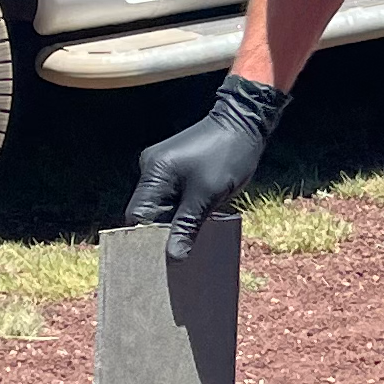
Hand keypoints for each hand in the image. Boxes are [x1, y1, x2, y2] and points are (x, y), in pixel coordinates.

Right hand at [124, 73, 289, 258]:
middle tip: (176, 258)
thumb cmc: (228, 156)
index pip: (137, 216)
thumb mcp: (208, 196)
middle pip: (148, 212)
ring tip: (187, 245)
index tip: (159, 261)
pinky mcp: (177, 167)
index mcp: (153, 172)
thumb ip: (187, 226)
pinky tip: (194, 226)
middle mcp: (151, 168)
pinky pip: (172, 196)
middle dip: (161, 234)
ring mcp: (163, 167)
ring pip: (162, 206)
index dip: (146, 240)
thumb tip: (174, 257)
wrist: (246, 122)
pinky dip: (181, 211)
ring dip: (174, 223)